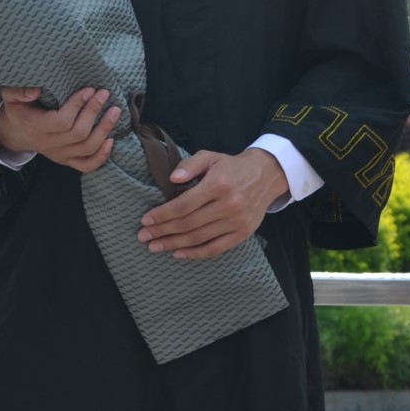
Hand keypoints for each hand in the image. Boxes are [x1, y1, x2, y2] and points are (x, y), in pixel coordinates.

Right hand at [0, 86, 119, 172]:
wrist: (15, 132)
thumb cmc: (17, 109)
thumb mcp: (10, 96)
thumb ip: (19, 91)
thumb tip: (38, 90)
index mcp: (35, 127)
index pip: (61, 121)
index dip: (77, 105)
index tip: (89, 89)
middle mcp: (48, 144)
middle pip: (78, 133)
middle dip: (94, 112)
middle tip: (104, 94)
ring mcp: (59, 155)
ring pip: (86, 148)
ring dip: (104, 130)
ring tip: (114, 111)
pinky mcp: (66, 161)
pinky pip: (87, 166)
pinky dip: (102, 156)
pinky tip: (111, 140)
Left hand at [137, 148, 287, 259]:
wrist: (265, 175)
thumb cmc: (231, 167)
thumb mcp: (210, 157)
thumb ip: (190, 165)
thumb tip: (172, 179)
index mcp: (218, 184)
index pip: (184, 204)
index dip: (162, 214)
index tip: (145, 220)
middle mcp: (229, 204)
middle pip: (188, 223)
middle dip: (163, 231)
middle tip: (143, 237)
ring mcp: (237, 221)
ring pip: (199, 238)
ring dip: (174, 244)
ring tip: (155, 247)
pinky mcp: (243, 233)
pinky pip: (216, 248)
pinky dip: (196, 254)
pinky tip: (179, 254)